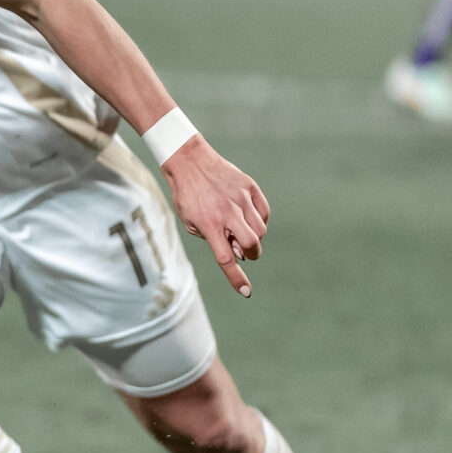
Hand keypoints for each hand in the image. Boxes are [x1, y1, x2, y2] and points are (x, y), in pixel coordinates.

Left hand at [160, 138, 268, 296]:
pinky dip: (260, 221)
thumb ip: (212, 238)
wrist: (190, 161)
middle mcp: (228, 212)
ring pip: (261, 230)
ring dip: (254, 237)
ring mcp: (242, 199)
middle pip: (252, 245)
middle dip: (252, 254)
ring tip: (239, 229)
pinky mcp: (250, 188)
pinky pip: (264, 213)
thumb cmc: (187, 195)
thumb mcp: (190, 221)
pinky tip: (247, 218)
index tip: (246, 292)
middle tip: (245, 252)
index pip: (226, 258)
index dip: (236, 277)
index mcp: (209, 224)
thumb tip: (238, 251)